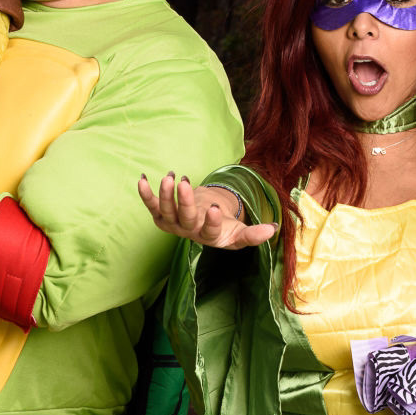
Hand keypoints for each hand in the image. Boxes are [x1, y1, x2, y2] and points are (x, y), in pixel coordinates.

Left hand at [136, 172, 277, 248]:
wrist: (206, 225)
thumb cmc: (225, 229)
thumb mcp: (240, 233)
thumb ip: (253, 234)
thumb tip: (272, 230)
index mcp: (209, 237)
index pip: (209, 232)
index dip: (211, 221)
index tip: (215, 208)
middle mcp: (189, 232)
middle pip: (185, 219)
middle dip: (184, 202)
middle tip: (184, 184)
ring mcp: (174, 224)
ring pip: (167, 212)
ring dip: (165, 195)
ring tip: (169, 177)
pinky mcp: (163, 216)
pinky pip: (152, 206)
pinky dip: (146, 194)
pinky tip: (142, 180)